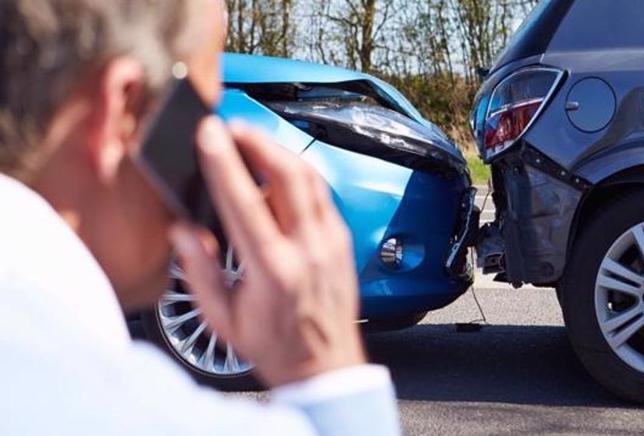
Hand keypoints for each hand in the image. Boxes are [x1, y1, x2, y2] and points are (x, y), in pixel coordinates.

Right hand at [170, 116, 365, 386]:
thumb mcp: (223, 319)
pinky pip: (321, 193)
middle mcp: (308, 249)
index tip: (209, 132)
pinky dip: (298, 173)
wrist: (325, 365)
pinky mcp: (342, 239)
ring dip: (279, 151)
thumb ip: (198, 271)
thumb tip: (182, 229)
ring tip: (251, 140)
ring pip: (310, 177)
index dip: (224, 161)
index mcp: (273, 270)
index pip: (245, 201)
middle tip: (232, 127)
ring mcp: (331, 242)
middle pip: (287, 174)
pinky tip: (279, 170)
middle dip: (257, 140)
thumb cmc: (274, 345)